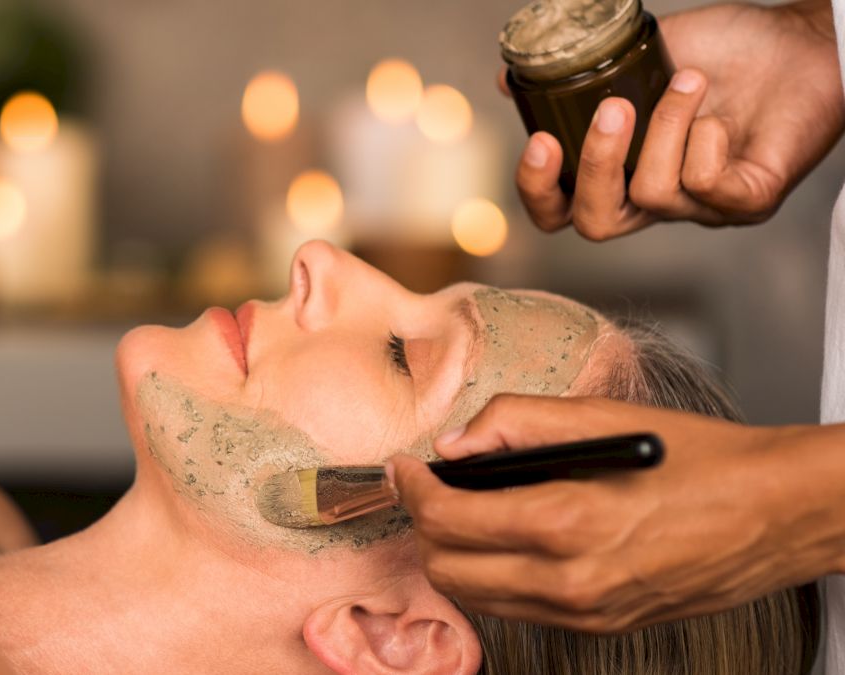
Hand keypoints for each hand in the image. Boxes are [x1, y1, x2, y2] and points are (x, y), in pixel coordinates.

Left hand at [389, 395, 844, 631]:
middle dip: (424, 524)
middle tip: (427, 486)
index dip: (412, 489)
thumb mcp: (602, 417)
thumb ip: (516, 421)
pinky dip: (492, 575)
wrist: (774, 515)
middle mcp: (570, 581)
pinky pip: (516, 608)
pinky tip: (505, 537)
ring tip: (462, 509)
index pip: (447, 519)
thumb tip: (453, 443)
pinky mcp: (599, 626)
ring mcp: (584, 614)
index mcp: (568, 522)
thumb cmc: (698, 460)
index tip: (404, 467)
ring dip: (453, 554)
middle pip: (447, 568)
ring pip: (474, 596)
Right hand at [508, 0, 844, 239]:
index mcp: (622, 173)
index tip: (540, 141)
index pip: (560, 210)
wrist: (804, 42)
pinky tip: (722, 116)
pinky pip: (704, 185)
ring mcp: (701, 208)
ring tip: (690, 81)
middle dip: (593, 167)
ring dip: (665, 126)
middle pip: (595, 224)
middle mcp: (657, 201)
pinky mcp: (747, 202)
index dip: (538, 190)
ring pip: (651, 193)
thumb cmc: (728, 52)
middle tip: (611, 111)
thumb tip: (507, 80)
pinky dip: (705, 140)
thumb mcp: (640, 56)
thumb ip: (582, 72)